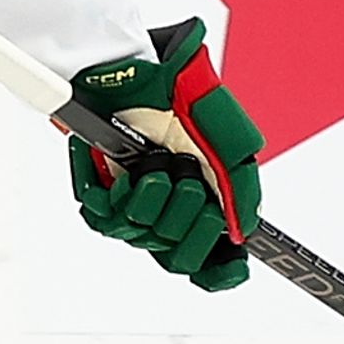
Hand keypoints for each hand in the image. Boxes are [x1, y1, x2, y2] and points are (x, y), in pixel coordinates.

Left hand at [67, 20, 263, 289]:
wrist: (139, 73)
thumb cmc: (183, 101)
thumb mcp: (230, 146)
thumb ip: (241, 193)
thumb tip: (244, 234)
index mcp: (203, 204)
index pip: (210, 264)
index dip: (219, 271)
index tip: (230, 266)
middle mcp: (168, 212)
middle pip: (177, 258)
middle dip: (188, 218)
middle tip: (188, 181)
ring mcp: (134, 205)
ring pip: (142, 237)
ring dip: (155, 196)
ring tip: (157, 163)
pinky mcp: (99, 193)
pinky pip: (104, 220)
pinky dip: (120, 195)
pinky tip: (129, 172)